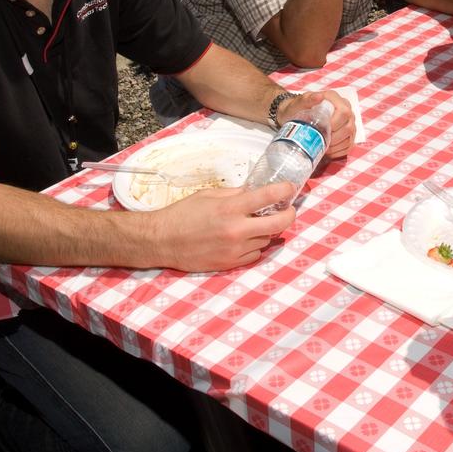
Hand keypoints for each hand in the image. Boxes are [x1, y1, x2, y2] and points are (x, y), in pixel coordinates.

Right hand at [155, 182, 296, 270]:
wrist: (162, 241)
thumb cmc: (183, 214)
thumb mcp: (208, 195)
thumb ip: (235, 194)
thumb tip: (255, 192)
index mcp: (230, 208)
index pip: (267, 197)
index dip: (284, 191)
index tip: (289, 188)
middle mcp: (236, 230)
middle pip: (279, 223)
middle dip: (288, 214)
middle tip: (287, 209)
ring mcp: (235, 250)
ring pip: (267, 240)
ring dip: (267, 231)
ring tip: (256, 223)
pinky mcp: (231, 264)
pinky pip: (255, 254)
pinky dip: (255, 246)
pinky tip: (245, 239)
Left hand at [277, 90, 353, 158]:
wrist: (294, 115)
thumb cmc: (297, 108)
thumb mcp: (300, 102)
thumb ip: (308, 99)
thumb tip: (319, 97)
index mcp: (335, 99)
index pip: (344, 112)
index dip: (336, 124)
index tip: (323, 130)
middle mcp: (345, 109)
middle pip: (349, 127)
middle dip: (335, 138)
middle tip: (321, 141)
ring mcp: (348, 122)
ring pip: (349, 137)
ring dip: (336, 146)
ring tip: (323, 147)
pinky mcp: (347, 134)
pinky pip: (348, 145)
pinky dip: (338, 151)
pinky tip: (328, 151)